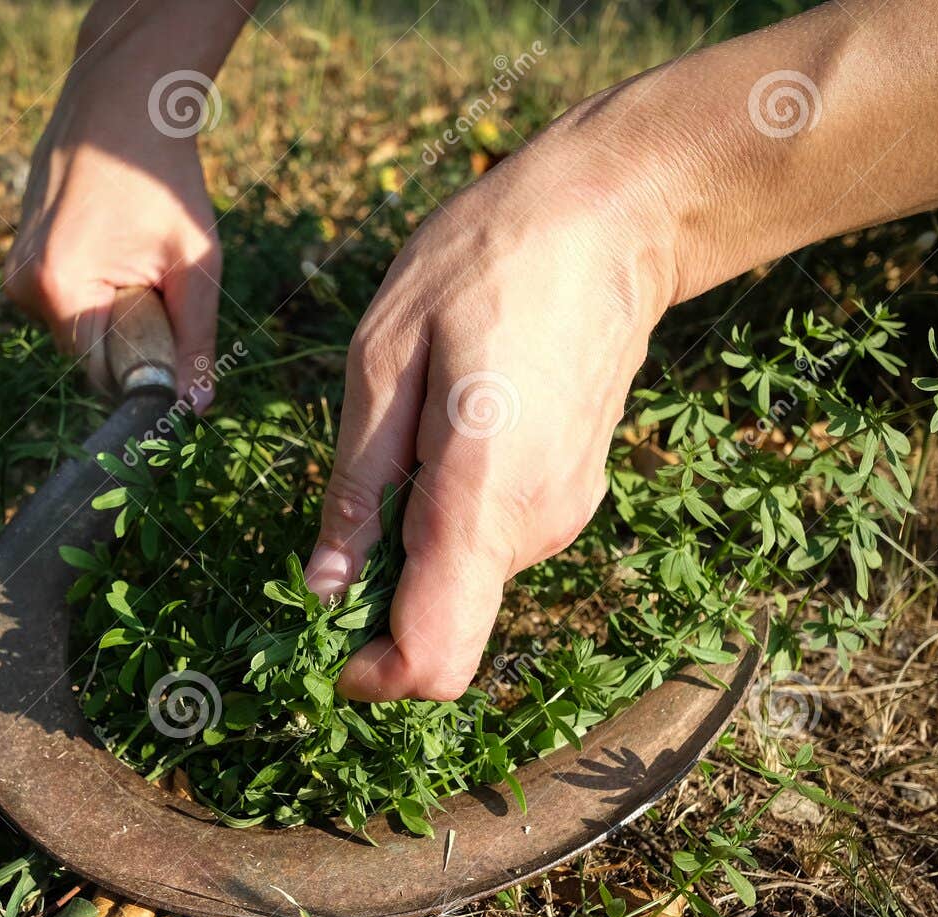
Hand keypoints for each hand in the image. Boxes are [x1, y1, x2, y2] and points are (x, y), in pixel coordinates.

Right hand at [5, 62, 220, 403]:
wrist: (124, 102)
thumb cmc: (165, 177)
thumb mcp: (195, 264)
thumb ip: (195, 340)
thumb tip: (196, 408)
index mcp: (59, 289)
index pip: (99, 375)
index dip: (142, 371)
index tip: (174, 348)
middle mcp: (24, 284)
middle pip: (87, 352)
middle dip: (130, 336)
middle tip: (162, 285)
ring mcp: (16, 268)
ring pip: (78, 326)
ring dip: (115, 310)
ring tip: (137, 254)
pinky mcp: (21, 255)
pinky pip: (67, 299)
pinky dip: (98, 288)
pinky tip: (116, 243)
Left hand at [304, 105, 681, 701]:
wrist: (612, 218)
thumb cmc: (486, 265)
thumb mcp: (384, 356)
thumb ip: (358, 484)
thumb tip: (324, 588)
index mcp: (482, 500)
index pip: (435, 657)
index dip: (374, 676)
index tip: (328, 645)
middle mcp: (535, 527)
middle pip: (445, 624)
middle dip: (380, 594)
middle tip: (351, 496)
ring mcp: (564, 514)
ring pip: (466, 578)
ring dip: (415, 540)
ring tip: (409, 432)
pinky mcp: (573, 495)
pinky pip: (494, 540)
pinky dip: (452, 516)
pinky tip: (448, 430)